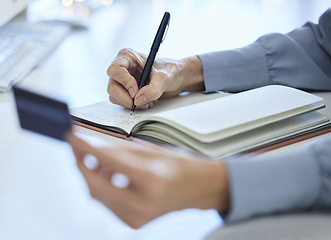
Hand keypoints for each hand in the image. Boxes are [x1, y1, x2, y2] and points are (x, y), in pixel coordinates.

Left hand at [67, 133, 228, 228]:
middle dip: (81, 164)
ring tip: (98, 161)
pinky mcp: (133, 222)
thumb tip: (92, 147)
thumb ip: (120, 151)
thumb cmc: (180, 166)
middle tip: (76, 148)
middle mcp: (143, 203)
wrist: (197, 189)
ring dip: (91, 175)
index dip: (85, 147)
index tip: (71, 136)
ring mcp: (137, 217)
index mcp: (151, 180)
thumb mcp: (152, 151)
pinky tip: (109, 175)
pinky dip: (102, 187)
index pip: (108, 161)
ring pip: (98, 195)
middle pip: (95, 185)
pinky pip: (107, 203)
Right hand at [107, 48, 204, 108]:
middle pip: (112, 86)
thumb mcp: (165, 78)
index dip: (124, 82)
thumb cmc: (170, 70)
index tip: (136, 90)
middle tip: (141, 101)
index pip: (114, 70)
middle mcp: (122, 68)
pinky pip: (121, 102)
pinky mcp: (125, 91)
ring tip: (147, 101)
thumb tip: (139, 100)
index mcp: (128, 57)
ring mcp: (122, 81)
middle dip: (127, 97)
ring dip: (131, 103)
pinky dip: (133, 106)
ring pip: (114, 96)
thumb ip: (153, 89)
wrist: (177, 77)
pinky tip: (145, 102)